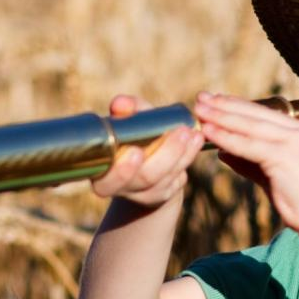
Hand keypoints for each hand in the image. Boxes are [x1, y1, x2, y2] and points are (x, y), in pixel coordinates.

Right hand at [89, 94, 205, 206]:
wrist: (140, 160)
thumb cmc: (129, 135)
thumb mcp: (127, 121)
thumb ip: (125, 111)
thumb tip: (120, 103)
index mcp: (102, 172)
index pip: (108, 181)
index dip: (122, 171)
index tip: (136, 152)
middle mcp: (120, 188)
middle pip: (144, 178)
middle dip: (166, 155)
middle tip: (181, 132)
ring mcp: (143, 194)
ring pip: (164, 179)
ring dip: (181, 154)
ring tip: (194, 132)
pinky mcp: (163, 194)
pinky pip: (176, 179)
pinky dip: (187, 158)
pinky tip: (196, 141)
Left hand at [196, 93, 298, 235]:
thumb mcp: (272, 175)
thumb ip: (249, 161)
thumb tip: (222, 152)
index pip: (264, 113)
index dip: (236, 105)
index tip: (213, 99)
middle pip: (256, 114)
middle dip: (225, 105)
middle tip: (200, 98)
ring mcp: (296, 141)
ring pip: (251, 126)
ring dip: (222, 118)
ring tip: (199, 112)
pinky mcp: (287, 156)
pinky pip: (250, 145)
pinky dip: (227, 138)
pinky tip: (209, 133)